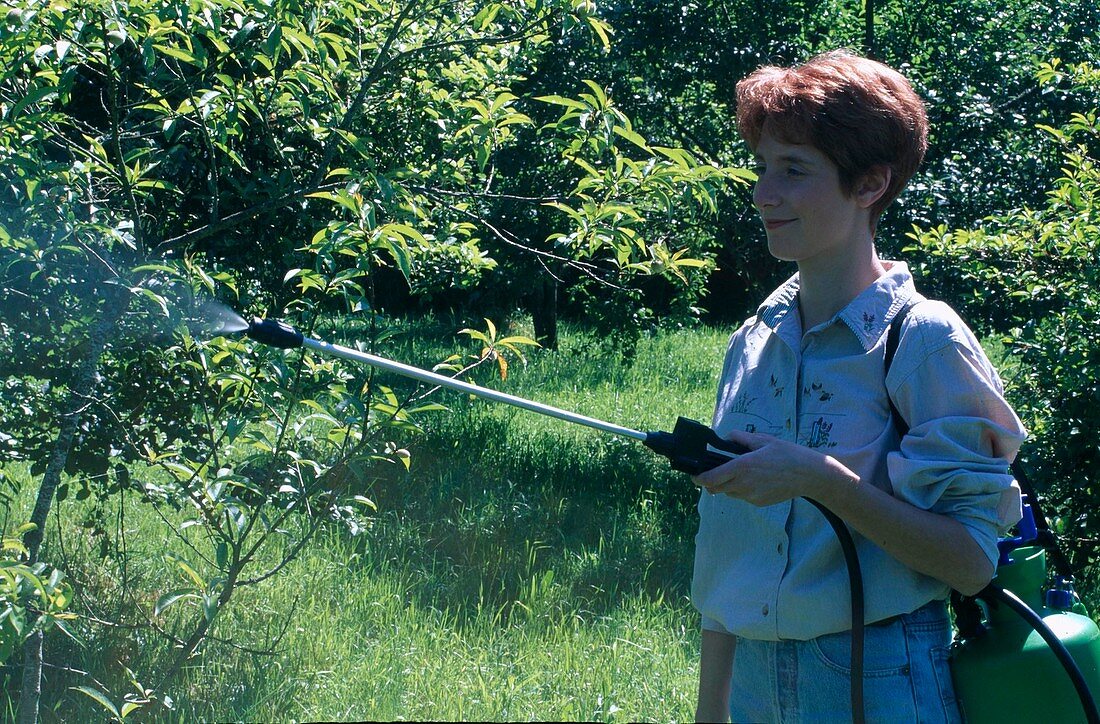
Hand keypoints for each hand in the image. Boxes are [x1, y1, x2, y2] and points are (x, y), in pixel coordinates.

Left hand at [691, 429, 852, 506]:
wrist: (809, 475)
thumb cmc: (788, 454)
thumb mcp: (764, 440)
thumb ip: (741, 439)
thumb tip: (727, 437)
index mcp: (742, 466)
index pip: (711, 477)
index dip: (699, 478)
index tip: (695, 476)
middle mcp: (744, 484)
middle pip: (716, 488)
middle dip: (712, 481)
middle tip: (715, 472)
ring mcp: (751, 496)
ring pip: (730, 493)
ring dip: (728, 485)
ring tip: (743, 473)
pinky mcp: (758, 503)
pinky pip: (743, 497)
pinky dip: (743, 490)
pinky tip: (757, 480)